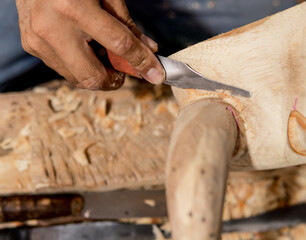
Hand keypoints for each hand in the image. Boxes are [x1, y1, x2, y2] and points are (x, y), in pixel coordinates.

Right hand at [15, 0, 164, 89]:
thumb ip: (126, 24)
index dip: (142, 62)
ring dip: (96, 73)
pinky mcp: (31, 45)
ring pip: (76, 78)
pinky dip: (80, 65)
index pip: (119, 45)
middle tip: (122, 70)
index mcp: (74, 9)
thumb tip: (149, 51)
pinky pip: (63, 68)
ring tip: (101, 53)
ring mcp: (38, 40)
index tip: (156, 74)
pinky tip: (83, 47)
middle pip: (91, 77)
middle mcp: (53, 28)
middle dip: (113, 80)